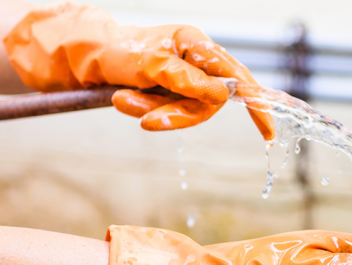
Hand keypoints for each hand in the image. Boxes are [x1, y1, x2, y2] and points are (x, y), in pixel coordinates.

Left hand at [4, 3, 273, 137]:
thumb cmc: (115, 53)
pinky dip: (149, 111)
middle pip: (208, 102)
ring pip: (188, 111)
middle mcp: (196, 59)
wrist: (82, 56)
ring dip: (155, 112)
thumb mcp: (149, 66)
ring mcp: (184, 77)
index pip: (236, 76)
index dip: (255, 105)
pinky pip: (172, 112)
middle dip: (176, 114)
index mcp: (196, 43)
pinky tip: (124, 99)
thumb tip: (223, 95)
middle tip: (145, 119)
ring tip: (122, 101)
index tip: (269, 134)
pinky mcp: (171, 91)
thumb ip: (188, 80)